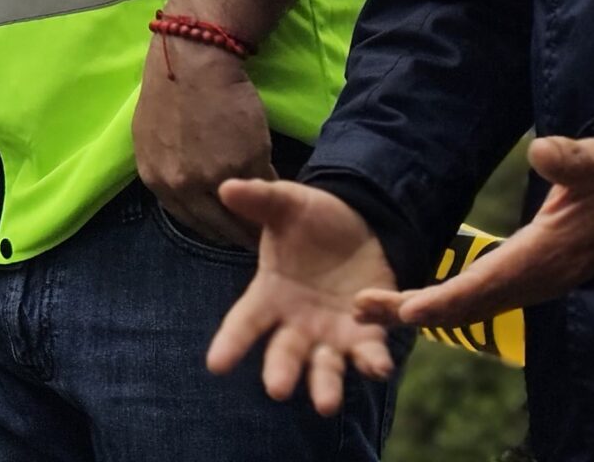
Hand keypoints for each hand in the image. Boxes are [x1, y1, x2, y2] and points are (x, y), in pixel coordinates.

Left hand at [133, 30, 271, 245]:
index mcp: (156, 180)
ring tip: (270, 219)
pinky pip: (263, 189)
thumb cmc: (172, 89)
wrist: (194, 59)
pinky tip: (279, 192)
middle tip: (255, 233)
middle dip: (236, 232)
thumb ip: (169, 169)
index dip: (213, 226)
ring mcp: (214, 178)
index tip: (228, 228)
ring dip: (257, 220)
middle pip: (217, 227)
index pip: (189, 221)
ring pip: (242, 216)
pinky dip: (272, 192)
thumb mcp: (154, 137)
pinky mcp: (246, 165)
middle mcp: (181, 186)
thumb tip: (188, 191)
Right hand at [206, 180, 397, 415]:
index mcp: (270, 294)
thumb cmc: (310, 218)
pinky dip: (372, 362)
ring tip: (326, 404)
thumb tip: (227, 187)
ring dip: (325, 385)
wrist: (359, 225)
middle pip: (284, 352)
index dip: (230, 343)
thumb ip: (260, 200)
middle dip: (281, 371)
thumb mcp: (286, 204)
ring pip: (325, 365)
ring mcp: (332, 332)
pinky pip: (368, 353)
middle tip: (277, 389)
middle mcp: (297, 322)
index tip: (215, 365)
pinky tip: (377, 366)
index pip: (244, 322)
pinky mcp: (367, 333)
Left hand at [360, 135, 593, 329]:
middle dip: (417, 311)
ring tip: (368, 311)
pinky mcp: (522, 279)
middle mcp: (534, 279)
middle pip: (469, 304)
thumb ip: (570, 160)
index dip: (448, 299)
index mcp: (545, 256)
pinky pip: (477, 299)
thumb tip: (541, 151)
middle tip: (361, 312)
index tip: (409, 310)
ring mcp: (529, 284)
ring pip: (469, 306)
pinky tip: (408, 304)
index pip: (490, 284)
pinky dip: (442, 305)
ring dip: (422, 311)